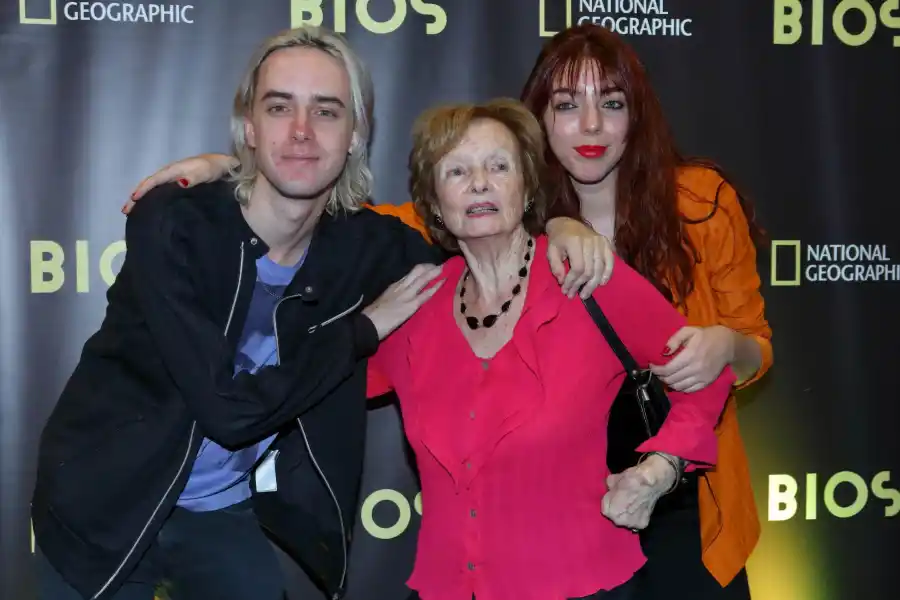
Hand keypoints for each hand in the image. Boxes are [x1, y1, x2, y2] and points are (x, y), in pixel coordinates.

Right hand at [122, 153, 237, 213]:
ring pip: (154, 188)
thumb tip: (180, 183)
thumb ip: (194, 177)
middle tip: (125, 211)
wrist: (224, 166)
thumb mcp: (205, 171)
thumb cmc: (214, 168)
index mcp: (174, 170)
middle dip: (137, 196)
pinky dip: (153, 198)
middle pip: (149, 184)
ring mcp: (174, 179)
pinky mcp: (179, 184)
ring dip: (143, 198)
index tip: (133, 201)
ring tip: (134, 211)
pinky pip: (161, 191)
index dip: (143, 190)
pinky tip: (151, 207)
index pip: (154, 180)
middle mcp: (170, 174)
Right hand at [362, 264, 444, 339]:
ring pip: (423, 279)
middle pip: (417, 272)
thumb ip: (392, 296)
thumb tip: (399, 296)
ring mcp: (406, 295)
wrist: (367, 324)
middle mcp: (401, 287)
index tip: (429, 267)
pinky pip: (425, 294)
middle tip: (440, 265)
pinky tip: (443, 282)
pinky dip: (435, 287)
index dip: (421, 269)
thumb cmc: (372, 315)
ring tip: (444, 268)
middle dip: (429, 267)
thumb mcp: (383, 299)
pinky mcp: (410, 305)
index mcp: (394, 286)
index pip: (410, 274)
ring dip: (434, 273)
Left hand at [545, 217, 613, 298]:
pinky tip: (601, 283)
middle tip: (573, 295)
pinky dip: (607, 273)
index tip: (565, 290)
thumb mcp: (550, 251)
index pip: (578, 268)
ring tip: (585, 294)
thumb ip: (555, 266)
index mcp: (574, 242)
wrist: (567, 222)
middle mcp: (590, 241)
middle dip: (580, 285)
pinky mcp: (606, 243)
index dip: (572, 282)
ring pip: (600, 268)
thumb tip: (563, 281)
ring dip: (592, 284)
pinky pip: (610, 261)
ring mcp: (600, 242)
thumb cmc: (558, 239)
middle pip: (589, 270)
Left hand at [601, 454, 676, 529]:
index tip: (613, 495)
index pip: (605, 509)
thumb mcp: (612, 479)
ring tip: (631, 504)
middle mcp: (620, 521)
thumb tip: (609, 488)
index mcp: (610, 511)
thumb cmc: (630, 479)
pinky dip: (636, 516)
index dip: (609, 500)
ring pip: (625, 520)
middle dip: (616, 509)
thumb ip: (608, 488)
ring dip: (626, 514)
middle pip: (615, 516)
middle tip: (622, 499)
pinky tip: (639, 508)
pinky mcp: (643, 524)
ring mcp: (632, 524)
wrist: (652, 481)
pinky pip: (635, 521)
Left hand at [650, 325, 734, 392]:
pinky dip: (680, 387)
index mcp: (690, 355)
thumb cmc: (706, 335)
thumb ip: (674, 340)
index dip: (656, 370)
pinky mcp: (706, 382)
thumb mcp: (689, 331)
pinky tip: (677, 380)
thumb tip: (664, 352)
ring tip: (667, 375)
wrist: (728, 344)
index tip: (652, 365)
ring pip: (679, 386)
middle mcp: (695, 368)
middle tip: (658, 371)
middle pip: (671, 379)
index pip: (668, 369)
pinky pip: (689, 390)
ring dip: (669, 382)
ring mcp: (702, 377)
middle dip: (661, 376)